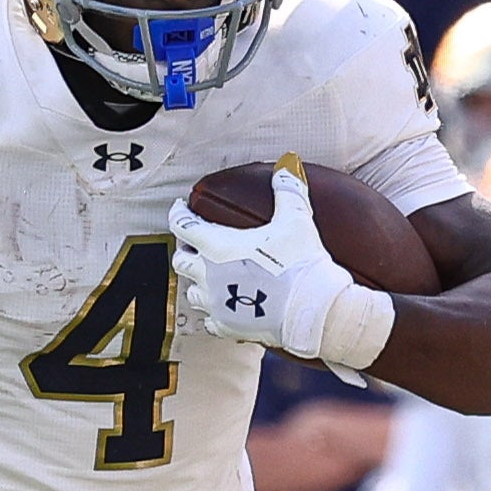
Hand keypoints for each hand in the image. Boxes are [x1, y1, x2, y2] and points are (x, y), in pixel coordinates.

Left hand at [172, 166, 391, 364]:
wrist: (312, 309)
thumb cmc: (301, 262)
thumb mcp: (296, 218)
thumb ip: (288, 189)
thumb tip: (288, 163)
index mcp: (215, 247)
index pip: (182, 225)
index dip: (178, 212)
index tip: (179, 207)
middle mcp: (208, 276)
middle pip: (181, 261)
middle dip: (186, 249)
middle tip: (194, 243)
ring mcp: (216, 305)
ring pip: (191, 292)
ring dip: (197, 282)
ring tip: (208, 275)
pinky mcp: (228, 327)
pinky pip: (209, 321)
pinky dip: (212, 312)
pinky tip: (223, 307)